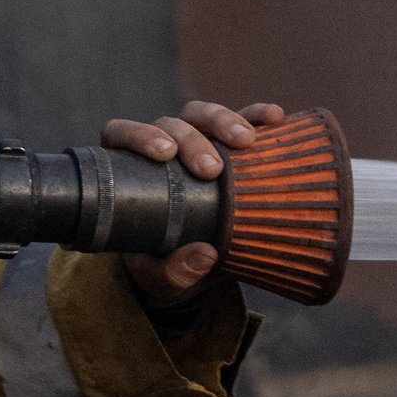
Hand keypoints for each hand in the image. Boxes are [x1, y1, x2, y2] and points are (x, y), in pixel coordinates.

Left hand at [99, 98, 287, 304]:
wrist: (196, 269)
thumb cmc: (166, 267)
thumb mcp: (163, 279)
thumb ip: (174, 273)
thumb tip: (203, 255)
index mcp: (132, 171)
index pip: (121, 134)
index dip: (138, 135)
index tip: (164, 154)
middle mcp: (163, 149)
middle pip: (172, 124)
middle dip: (192, 139)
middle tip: (212, 169)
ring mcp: (198, 144)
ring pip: (203, 116)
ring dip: (224, 120)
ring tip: (247, 141)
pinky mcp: (231, 148)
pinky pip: (244, 123)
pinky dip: (258, 116)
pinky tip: (275, 118)